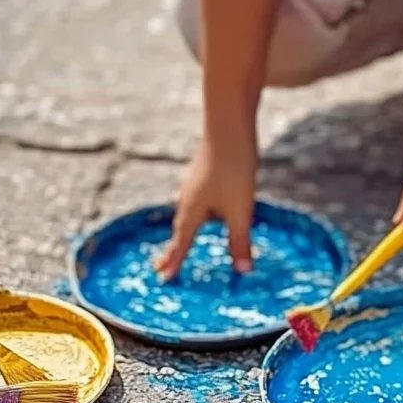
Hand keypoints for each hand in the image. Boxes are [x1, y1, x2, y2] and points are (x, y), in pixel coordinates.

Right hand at [155, 132, 257, 279]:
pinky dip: (194, 216)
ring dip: (182, 232)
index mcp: (192, 211)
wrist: (229, 124)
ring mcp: (194, 185)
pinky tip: (201, 210)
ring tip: (178, 244)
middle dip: (172, 250)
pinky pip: (195, 202)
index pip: (181, 243)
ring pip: (187, 215)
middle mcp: (187, 199)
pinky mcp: (203, 174)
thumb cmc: (234, 167)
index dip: (174, 262)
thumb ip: (240, 240)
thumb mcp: (240, 209)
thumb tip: (243, 271)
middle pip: (179, 230)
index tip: (163, 278)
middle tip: (159, 267)